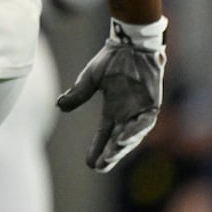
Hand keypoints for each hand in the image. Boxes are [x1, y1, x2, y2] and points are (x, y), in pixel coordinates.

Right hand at [57, 16, 167, 171]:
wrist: (130, 44)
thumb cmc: (111, 59)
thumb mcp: (90, 78)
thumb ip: (78, 93)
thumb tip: (59, 106)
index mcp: (113, 109)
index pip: (105, 134)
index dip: (97, 148)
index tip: (89, 163)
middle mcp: (127, 114)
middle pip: (118, 140)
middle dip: (110, 154)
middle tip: (100, 167)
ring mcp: (141, 110)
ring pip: (133, 135)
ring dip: (122, 146)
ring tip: (111, 157)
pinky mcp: (152, 104)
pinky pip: (145, 123)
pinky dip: (135, 131)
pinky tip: (124, 139)